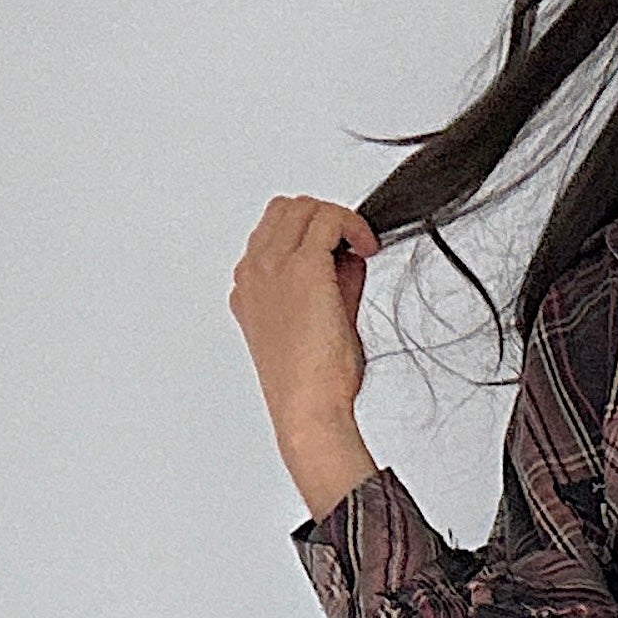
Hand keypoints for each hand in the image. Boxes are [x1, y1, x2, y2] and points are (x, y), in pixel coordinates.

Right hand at [230, 194, 379, 510]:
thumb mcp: (320, 324)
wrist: (307, 409)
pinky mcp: (301, 268)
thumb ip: (334, 285)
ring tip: (362, 246)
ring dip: (338, 219)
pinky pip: (329, 219)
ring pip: (305, 207)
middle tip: (352, 245)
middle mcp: (254, 272)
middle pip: (286, 210)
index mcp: (249, 288)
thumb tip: (351, 257)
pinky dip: (354, 226)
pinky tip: (368, 248)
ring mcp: (273, 266)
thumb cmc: (312, 383)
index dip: (312, 236)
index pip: (274, 233)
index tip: (339, 253)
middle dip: (324, 219)